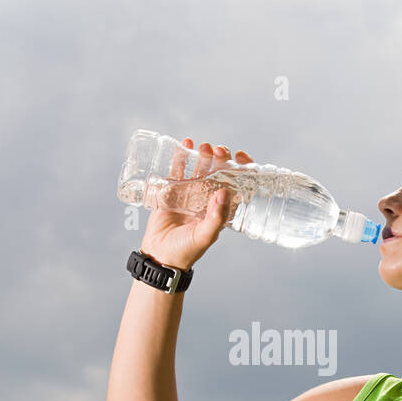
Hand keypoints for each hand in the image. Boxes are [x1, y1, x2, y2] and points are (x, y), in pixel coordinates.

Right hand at [140, 139, 253, 270]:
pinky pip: (178, 169)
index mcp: (221, 209)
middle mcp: (208, 199)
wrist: (159, 256)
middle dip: (221, 158)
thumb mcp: (205, 236)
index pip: (237, 185)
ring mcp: (190, 193)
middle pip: (219, 172)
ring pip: (200, 168)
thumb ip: (216, 217)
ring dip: (203, 154)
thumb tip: (225, 192)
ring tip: (203, 146)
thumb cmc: (186, 251)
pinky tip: (185, 144)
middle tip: (218, 150)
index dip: (242, 169)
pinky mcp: (172, 190)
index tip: (240, 157)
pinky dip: (182, 155)